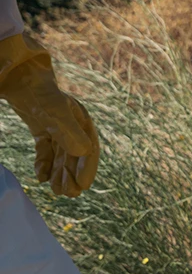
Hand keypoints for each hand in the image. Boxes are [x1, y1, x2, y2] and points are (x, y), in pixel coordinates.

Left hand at [0, 33, 98, 196]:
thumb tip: (85, 153)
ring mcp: (57, 128)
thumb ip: (70, 133)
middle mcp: (73, 126)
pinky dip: (44, 164)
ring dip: (60, 174)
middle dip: (73, 176)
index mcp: (83, 121)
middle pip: (76, 156)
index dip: (88, 168)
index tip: (84, 186)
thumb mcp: (56, 114)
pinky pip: (46, 151)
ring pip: (61, 156)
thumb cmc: (40, 94)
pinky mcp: (42, 130)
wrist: (18, 78)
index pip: (90, 149)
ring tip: (57, 192)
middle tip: (70, 194)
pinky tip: (41, 178)